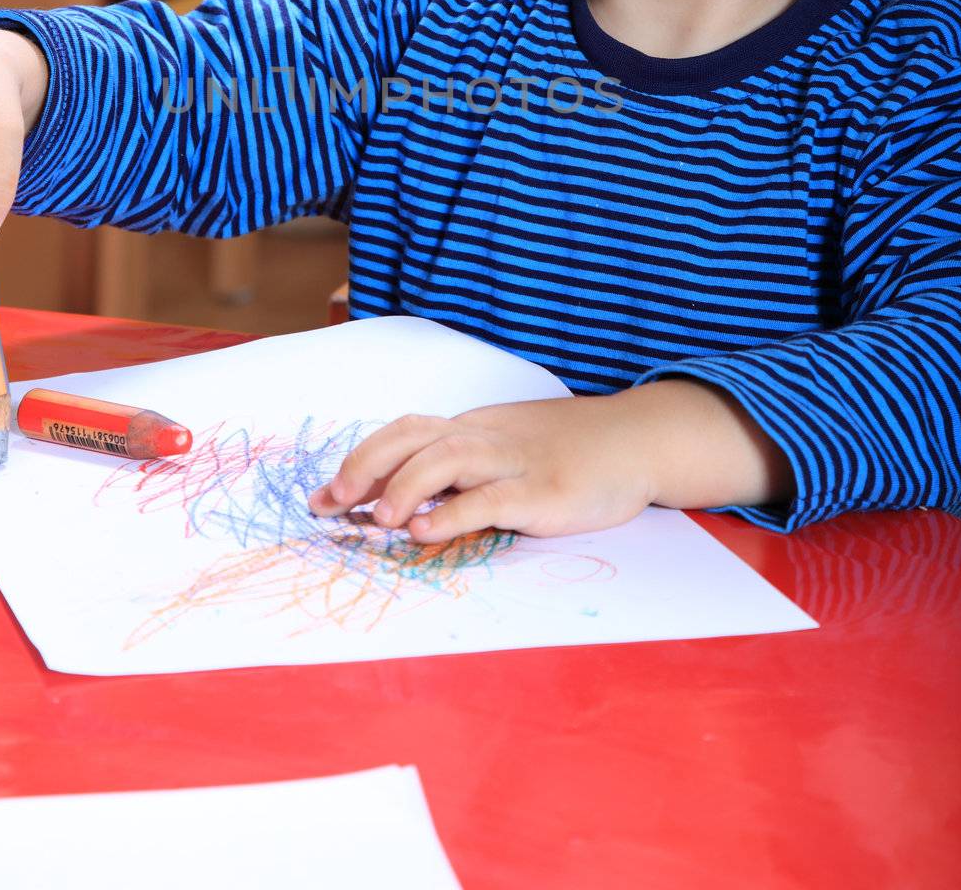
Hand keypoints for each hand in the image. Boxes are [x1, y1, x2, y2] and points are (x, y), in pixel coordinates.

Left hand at [307, 395, 657, 542]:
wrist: (638, 440)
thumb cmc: (570, 449)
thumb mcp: (511, 448)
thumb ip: (466, 470)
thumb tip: (407, 505)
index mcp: (475, 429)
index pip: (406, 432)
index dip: (361, 459)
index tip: (322, 496)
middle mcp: (487, 438)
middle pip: (414, 435)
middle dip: (366, 466)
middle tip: (332, 504)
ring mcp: (515, 462)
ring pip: (447, 458)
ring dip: (403, 486)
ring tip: (374, 520)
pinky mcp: (543, 492)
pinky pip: (491, 498)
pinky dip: (454, 513)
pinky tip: (426, 531)